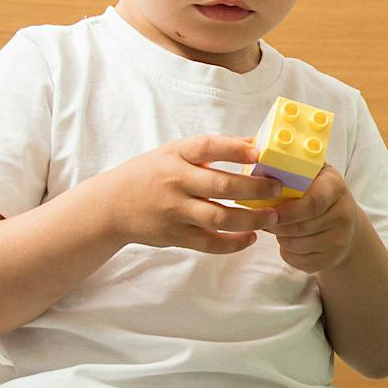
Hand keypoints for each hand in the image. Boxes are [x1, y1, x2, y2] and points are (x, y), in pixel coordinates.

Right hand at [93, 134, 281, 253]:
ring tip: (272, 217)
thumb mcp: (174, 153)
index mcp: (176, 155)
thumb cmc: (151, 174)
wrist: (111, 206)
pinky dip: (233, 243)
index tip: (259, 153)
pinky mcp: (174, 235)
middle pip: (221, 185)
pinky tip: (250, 238)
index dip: (234, 149)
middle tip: (277, 189)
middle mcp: (175, 181)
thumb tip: (256, 144)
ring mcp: (174, 210)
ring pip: (219, 216)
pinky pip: (209, 242)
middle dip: (254, 188)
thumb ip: (212, 150)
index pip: (207, 147)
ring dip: (251, 219)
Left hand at [245, 163, 363, 275]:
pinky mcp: (332, 259)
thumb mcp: (311, 175)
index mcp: (335, 187)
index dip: (288, 210)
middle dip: (278, 225)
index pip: (312, 202)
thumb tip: (255, 172)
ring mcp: (340, 239)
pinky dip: (288, 252)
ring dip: (281, 238)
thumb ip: (289, 170)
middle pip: (300, 226)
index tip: (269, 212)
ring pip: (297, 244)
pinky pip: (299, 260)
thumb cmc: (319, 193)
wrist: (346, 223)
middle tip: (266, 220)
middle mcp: (343, 214)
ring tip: (280, 228)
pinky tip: (290, 241)